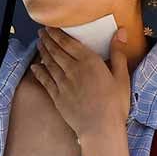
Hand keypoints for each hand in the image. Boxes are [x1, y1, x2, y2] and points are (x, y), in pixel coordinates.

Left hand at [29, 27, 130, 145]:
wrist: (100, 128)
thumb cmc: (115, 104)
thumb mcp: (121, 77)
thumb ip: (118, 53)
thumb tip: (121, 31)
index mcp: (89, 61)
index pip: (69, 42)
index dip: (57, 33)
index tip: (51, 27)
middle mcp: (73, 69)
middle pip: (56, 50)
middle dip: (47, 39)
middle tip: (41, 32)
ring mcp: (62, 83)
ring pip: (49, 63)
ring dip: (43, 51)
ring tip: (39, 43)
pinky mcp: (57, 97)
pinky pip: (45, 80)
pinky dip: (39, 72)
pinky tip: (35, 66)